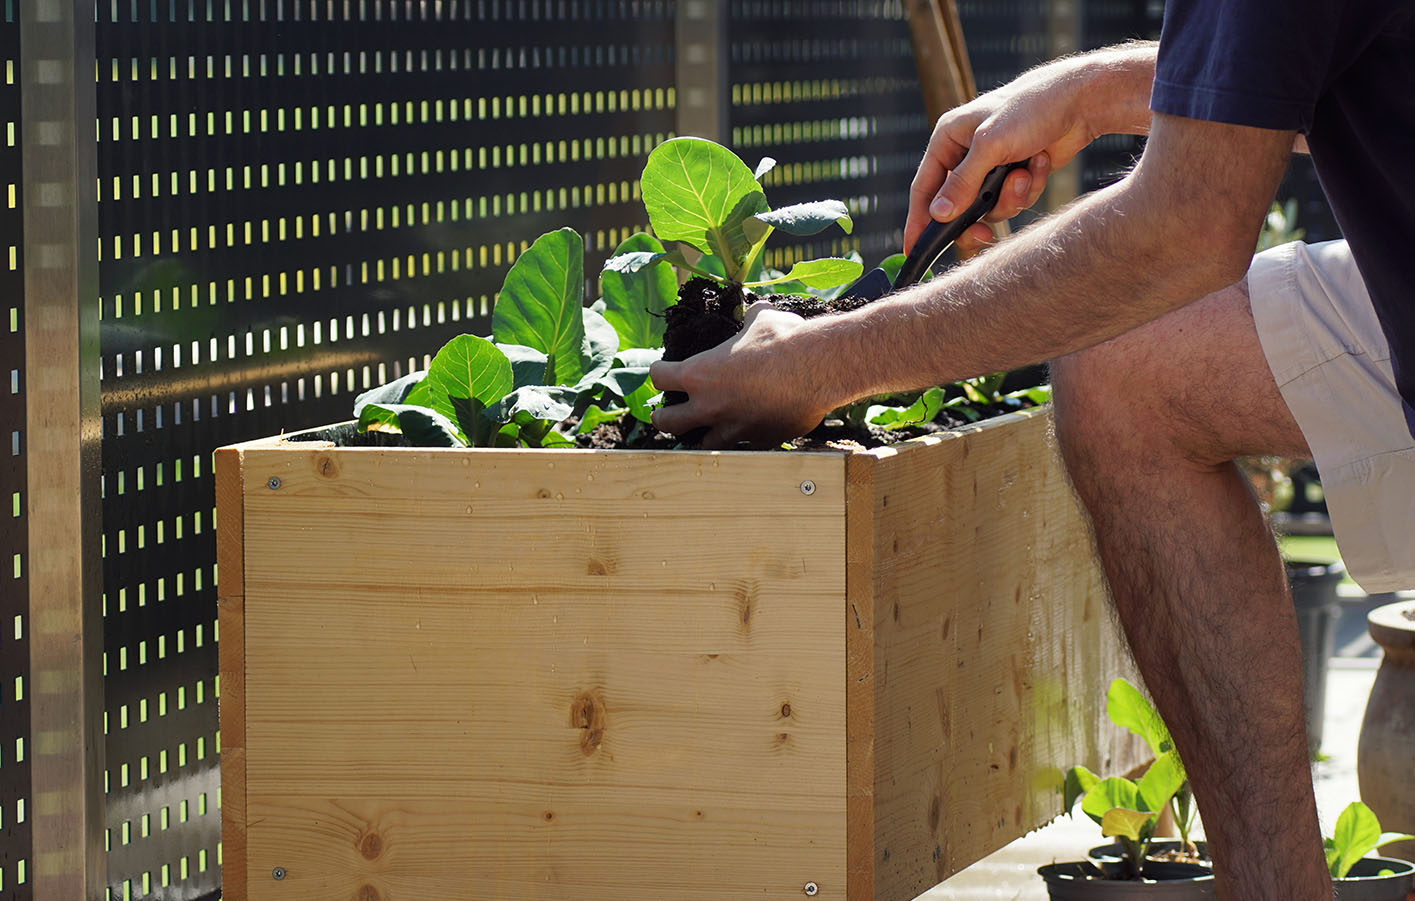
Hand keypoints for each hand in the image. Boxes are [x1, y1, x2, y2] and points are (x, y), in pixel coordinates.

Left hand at [649, 303, 834, 449]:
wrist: (818, 368)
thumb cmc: (785, 339)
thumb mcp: (760, 319)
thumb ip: (747, 320)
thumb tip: (752, 311)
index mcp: (700, 373)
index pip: (660, 377)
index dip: (659, 373)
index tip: (662, 372)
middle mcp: (710, 406)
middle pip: (668, 423)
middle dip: (662, 419)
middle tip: (663, 415)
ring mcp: (734, 428)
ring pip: (703, 445)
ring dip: (701, 436)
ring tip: (703, 431)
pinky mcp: (760, 441)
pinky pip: (745, 446)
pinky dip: (744, 439)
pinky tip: (750, 431)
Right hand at [905, 50, 1142, 254]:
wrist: (1079, 101)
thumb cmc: (1029, 109)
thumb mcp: (990, 145)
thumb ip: (962, 183)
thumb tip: (938, 214)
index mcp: (948, 140)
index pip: (924, 188)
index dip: (918, 221)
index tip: (914, 250)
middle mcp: (965, 155)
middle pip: (956, 207)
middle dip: (975, 219)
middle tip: (985, 236)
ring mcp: (991, 167)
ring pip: (988, 208)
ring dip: (1009, 198)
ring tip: (1024, 174)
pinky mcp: (1015, 175)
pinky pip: (1013, 201)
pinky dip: (1028, 188)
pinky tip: (1040, 162)